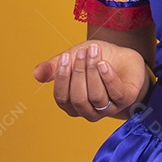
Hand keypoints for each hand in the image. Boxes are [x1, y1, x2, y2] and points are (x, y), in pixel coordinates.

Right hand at [33, 41, 148, 119]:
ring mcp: (108, 108)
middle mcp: (89, 111)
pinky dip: (108, 77)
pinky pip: (116, 93)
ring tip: (94, 50)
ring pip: (96, 96)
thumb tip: (36, 74)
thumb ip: (54, 67)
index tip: (65, 57)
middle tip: (83, 51)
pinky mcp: (125, 100)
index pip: (62, 99)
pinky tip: (104, 63)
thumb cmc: (94, 60)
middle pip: (79, 99)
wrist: (121, 55)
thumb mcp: (72, 58)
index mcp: (72, 104)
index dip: (62, 79)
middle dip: (79, 73)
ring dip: (94, 71)